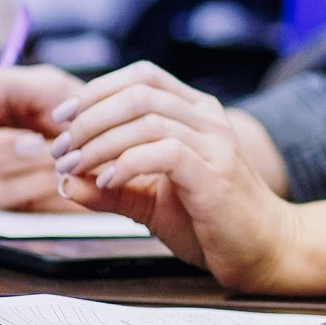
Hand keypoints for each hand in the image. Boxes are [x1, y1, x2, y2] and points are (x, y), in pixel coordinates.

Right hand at [0, 64, 85, 209]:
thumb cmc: (75, 107)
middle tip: (32, 143)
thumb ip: (4, 83)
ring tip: (60, 150)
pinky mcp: (8, 196)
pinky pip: (11, 192)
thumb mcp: (47, 85)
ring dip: (29, 161)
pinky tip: (61, 171)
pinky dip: (41, 179)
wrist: (110, 139)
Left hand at [49, 63, 297, 287]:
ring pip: (148, 119)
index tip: (61, 120)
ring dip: (99, 143)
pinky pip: (164, 151)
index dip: (96, 90)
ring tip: (74, 168)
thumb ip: (109, 188)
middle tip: (61, 151)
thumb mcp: (149, 201)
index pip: (142, 76)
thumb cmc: (210, 221)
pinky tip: (106, 181)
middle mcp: (208, 120)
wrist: (264, 248)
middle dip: (89, 119)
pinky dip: (126, 163)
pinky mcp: (215, 174)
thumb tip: (63, 181)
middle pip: (139, 93)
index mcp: (196, 113)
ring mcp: (216, 144)